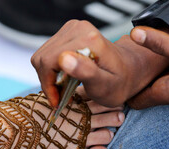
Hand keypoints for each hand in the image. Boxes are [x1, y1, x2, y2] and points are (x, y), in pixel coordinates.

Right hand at [31, 20, 168, 107]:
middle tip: (59, 98)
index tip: (57, 101)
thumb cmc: (118, 83)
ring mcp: (72, 28)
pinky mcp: (67, 31)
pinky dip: (49, 70)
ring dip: (47, 77)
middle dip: (47, 82)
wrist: (128, 70)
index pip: (49, 62)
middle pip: (42, 58)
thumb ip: (86, 72)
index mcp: (88, 40)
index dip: (49, 84)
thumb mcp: (105, 86)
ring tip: (61, 90)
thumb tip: (64, 59)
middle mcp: (78, 28)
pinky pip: (45, 53)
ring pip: (41, 56)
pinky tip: (62, 79)